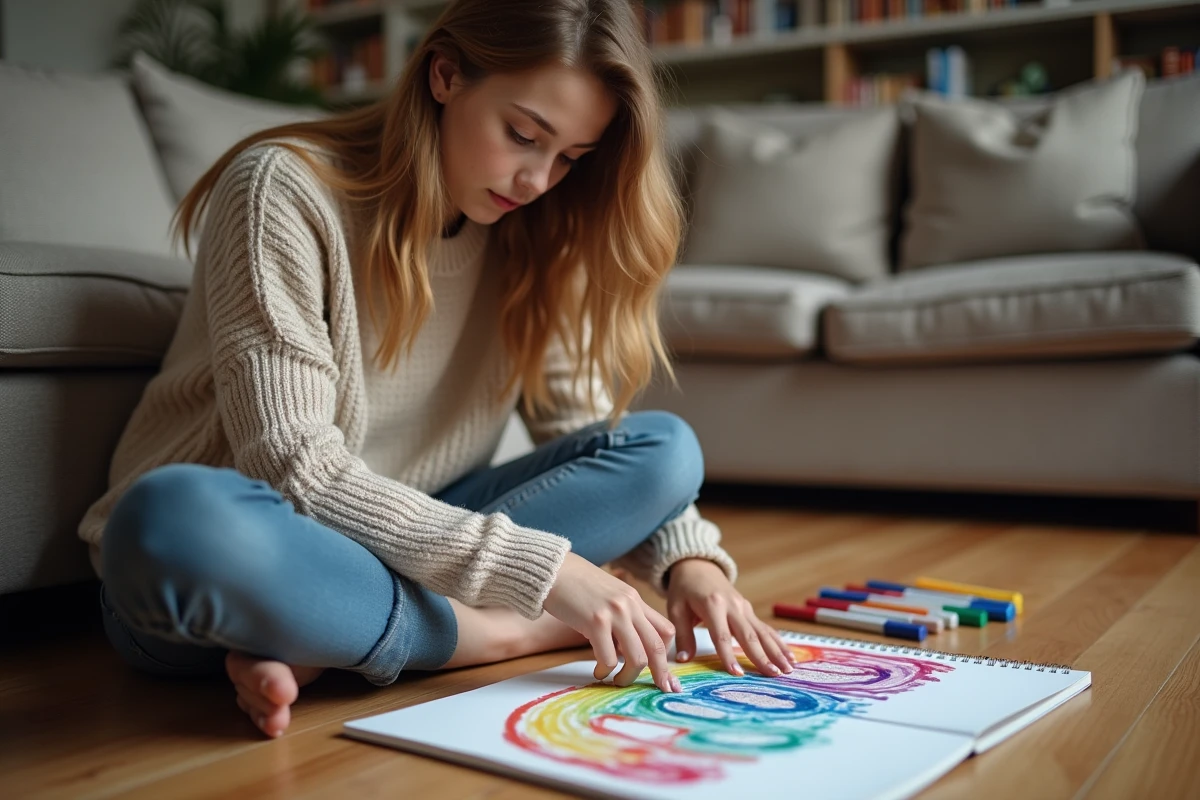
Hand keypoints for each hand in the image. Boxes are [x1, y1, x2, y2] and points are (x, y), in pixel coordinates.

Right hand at [544, 552, 681, 692]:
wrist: (553, 570)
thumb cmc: (577, 585)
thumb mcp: (610, 595)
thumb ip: (624, 615)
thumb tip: (631, 645)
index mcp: (635, 599)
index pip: (665, 630)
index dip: (667, 654)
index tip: (664, 673)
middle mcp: (630, 605)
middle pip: (657, 647)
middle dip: (660, 674)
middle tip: (660, 689)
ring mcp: (614, 613)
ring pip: (637, 658)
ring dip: (628, 677)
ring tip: (617, 680)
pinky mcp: (595, 621)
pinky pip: (609, 658)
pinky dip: (605, 670)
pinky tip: (598, 671)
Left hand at [666, 558, 795, 676]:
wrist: (698, 567)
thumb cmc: (684, 589)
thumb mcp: (676, 608)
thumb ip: (682, 635)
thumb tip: (683, 660)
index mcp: (712, 604)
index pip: (720, 635)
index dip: (728, 655)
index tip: (736, 674)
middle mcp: (733, 605)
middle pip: (748, 635)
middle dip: (762, 656)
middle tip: (773, 675)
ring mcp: (744, 607)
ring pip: (762, 632)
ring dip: (776, 651)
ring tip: (788, 669)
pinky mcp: (749, 610)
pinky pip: (765, 628)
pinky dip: (778, 643)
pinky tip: (790, 657)